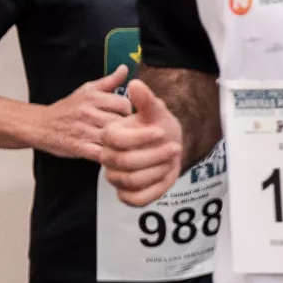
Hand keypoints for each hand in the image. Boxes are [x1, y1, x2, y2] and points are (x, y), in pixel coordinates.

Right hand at [40, 64, 134, 161]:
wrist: (39, 125)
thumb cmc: (68, 108)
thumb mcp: (87, 90)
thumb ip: (109, 81)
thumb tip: (125, 68)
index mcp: (92, 97)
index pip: (124, 103)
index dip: (130, 111)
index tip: (128, 116)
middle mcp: (87, 112)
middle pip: (121, 121)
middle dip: (130, 128)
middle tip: (130, 132)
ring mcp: (82, 131)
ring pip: (114, 138)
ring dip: (123, 142)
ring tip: (126, 143)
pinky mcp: (79, 147)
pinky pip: (102, 153)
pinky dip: (112, 155)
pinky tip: (115, 153)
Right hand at [98, 80, 183, 205]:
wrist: (168, 144)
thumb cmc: (158, 125)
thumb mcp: (156, 110)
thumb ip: (146, 100)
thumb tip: (135, 83)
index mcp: (109, 134)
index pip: (114, 138)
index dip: (139, 137)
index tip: (161, 131)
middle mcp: (107, 156)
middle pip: (124, 162)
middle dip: (155, 155)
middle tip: (175, 147)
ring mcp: (115, 177)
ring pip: (132, 181)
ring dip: (159, 170)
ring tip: (172, 158)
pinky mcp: (125, 194)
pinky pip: (135, 199)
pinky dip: (156, 190)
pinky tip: (167, 175)